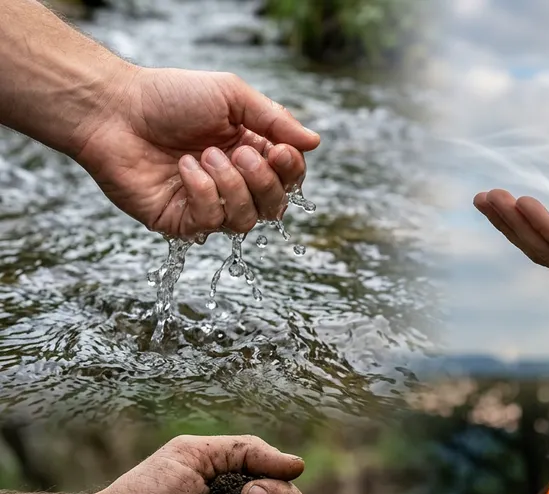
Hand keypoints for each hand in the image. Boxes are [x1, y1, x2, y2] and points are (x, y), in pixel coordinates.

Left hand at [74, 66, 320, 238]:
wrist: (115, 110)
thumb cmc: (170, 98)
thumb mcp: (231, 96)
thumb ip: (275, 120)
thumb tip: (315, 142)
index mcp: (251, 153)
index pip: (289, 179)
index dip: (290, 171)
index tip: (278, 150)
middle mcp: (234, 184)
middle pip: (275, 207)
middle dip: (262, 181)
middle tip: (237, 151)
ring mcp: (210, 206)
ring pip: (246, 221)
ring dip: (231, 186)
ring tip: (205, 156)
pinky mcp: (183, 223)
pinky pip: (212, 222)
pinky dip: (203, 192)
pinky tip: (184, 168)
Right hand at [474, 161, 548, 294]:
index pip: (548, 233)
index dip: (519, 217)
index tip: (492, 196)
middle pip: (538, 246)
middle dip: (506, 224)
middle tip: (480, 198)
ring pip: (547, 249)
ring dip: (516, 225)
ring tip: (492, 199)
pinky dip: (546, 226)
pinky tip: (525, 204)